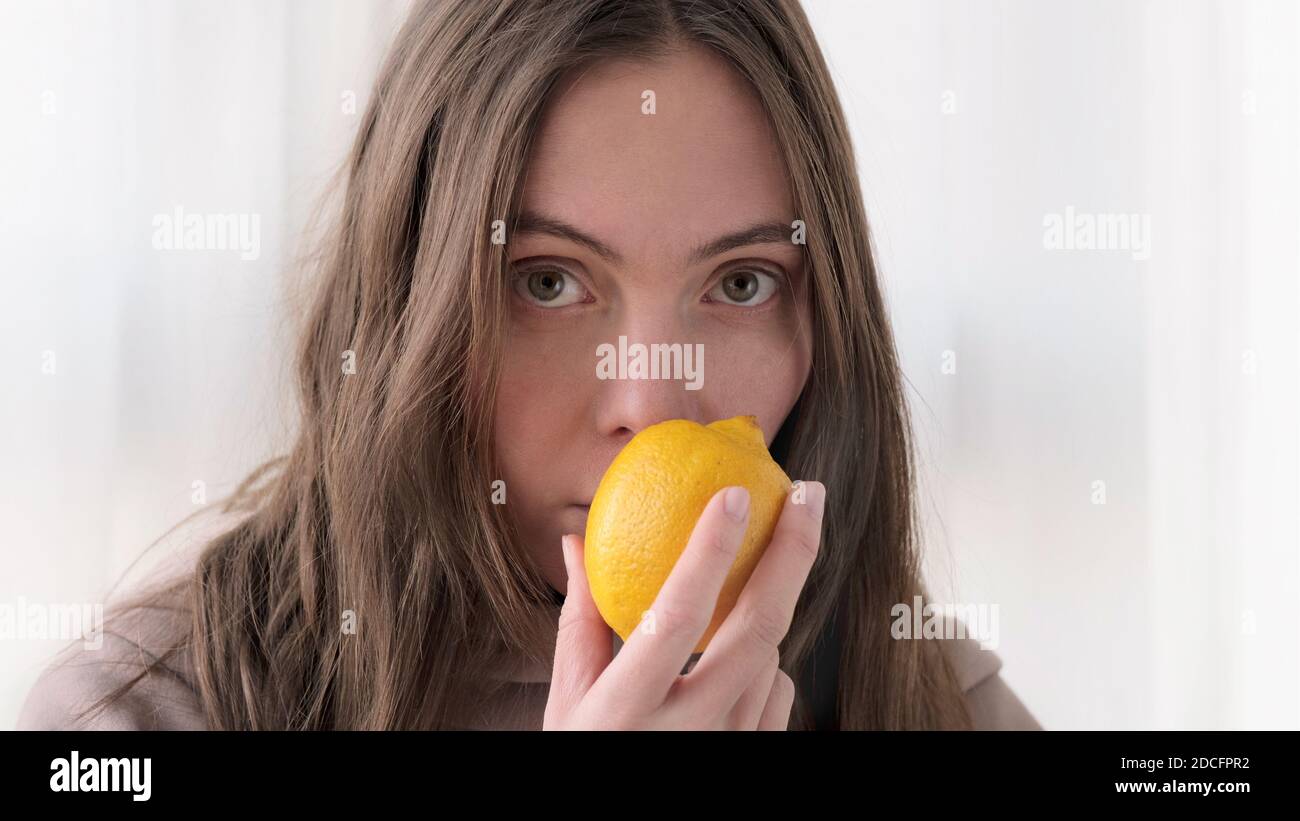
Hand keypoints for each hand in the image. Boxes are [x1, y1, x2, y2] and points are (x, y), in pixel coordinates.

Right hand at [543, 480, 826, 729]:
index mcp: (624, 711)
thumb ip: (581, 620)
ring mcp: (728, 752)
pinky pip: (779, 693)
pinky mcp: (755, 760)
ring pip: (773, 660)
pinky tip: (736, 664)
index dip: (708, 552)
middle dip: (793, 554)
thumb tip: (580, 541)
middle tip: (808, 494)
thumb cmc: (586, 755)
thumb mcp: (568, 700)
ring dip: (762, 617)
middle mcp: (685, 734)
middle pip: (758, 631)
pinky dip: (765, 666)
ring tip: (737, 597)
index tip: (734, 494)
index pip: (674, 619)